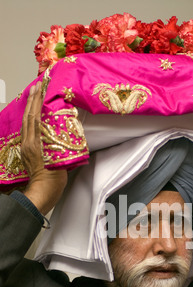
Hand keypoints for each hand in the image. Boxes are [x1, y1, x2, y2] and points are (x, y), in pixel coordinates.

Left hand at [22, 82, 67, 215]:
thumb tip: (61, 126)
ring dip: (30, 105)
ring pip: (27, 121)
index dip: (39, 100)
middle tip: (38, 84)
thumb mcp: (61, 158)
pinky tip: (33, 113)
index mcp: (37, 143)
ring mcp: (26, 146)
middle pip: (30, 115)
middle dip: (34, 98)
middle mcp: (29, 142)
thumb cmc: (54, 179)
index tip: (44, 87)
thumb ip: (59, 142)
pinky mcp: (26, 150)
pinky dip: (30, 117)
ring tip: (34, 93)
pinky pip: (27, 129)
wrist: (43, 191)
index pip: (37, 116)